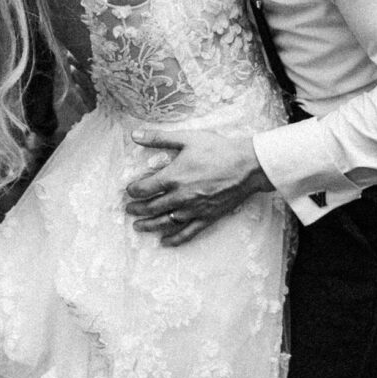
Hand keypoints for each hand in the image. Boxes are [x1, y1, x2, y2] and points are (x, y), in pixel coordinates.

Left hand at [125, 129, 271, 245]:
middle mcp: (181, 197)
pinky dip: (174, 239)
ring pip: (165, 223)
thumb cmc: (217, 150)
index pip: (144, 189)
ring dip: (149, 225)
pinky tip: (165, 242)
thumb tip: (134, 135)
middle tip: (129, 209)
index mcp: (173, 177)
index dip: (132, 191)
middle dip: (137, 209)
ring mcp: (194, 210)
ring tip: (138, 226)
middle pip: (151, 208)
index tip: (129, 190)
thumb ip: (159, 138)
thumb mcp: (187, 138)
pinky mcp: (207, 218)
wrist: (247, 166)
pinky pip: (188, 233)